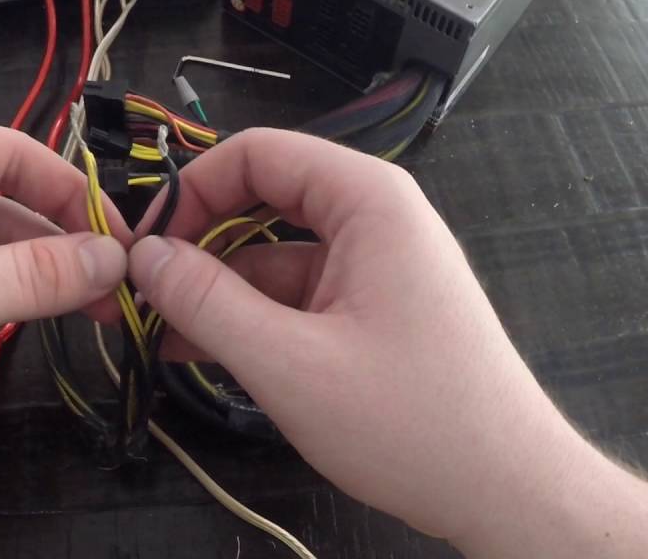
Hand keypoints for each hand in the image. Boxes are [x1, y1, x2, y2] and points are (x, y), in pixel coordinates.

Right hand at [126, 128, 596, 548]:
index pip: (257, 153)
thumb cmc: (410, 422)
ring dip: (216, 291)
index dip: (191, 190)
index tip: (143, 246)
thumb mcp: (290, 363)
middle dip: (197, 243)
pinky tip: (200, 353)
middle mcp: (373, 218)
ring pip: (272, 255)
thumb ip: (207, 303)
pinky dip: (249, 319)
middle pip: (261, 201)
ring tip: (156, 335)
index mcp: (367, 200)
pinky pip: (295, 296)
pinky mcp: (371, 311)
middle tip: (139, 292)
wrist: (508, 493)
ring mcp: (374, 266)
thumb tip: (143, 255)